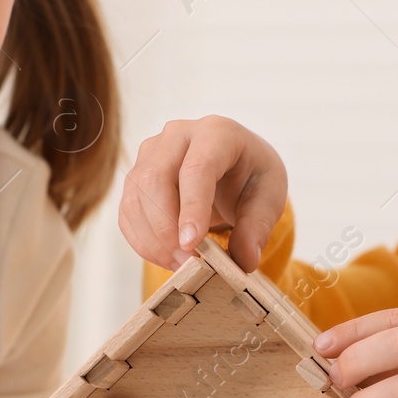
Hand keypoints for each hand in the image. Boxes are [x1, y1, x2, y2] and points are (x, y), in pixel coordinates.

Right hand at [117, 116, 287, 271]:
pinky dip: (143, 242)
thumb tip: (245, 260)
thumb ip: (258, 227)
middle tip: (187, 262)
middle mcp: (177, 135)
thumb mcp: (269, 197)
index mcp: (217, 132)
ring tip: (180, 265)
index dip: (191, 208)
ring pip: (135, 198)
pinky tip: (165, 257)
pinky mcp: (136, 177)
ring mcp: (151, 154)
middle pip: (155, 179)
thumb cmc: (251, 176)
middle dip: (166, 228)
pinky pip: (128, 213)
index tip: (192, 244)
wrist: (233, 167)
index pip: (196, 168)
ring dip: (153, 240)